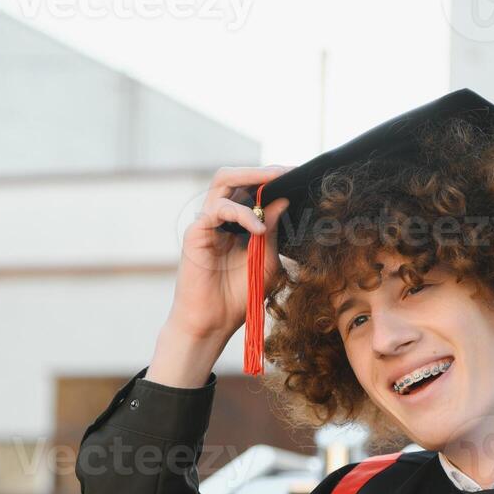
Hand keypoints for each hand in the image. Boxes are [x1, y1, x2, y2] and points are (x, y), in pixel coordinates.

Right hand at [166, 165, 292, 341]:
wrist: (213, 322)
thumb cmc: (238, 296)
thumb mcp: (267, 262)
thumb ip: (273, 232)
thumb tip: (283, 201)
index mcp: (236, 223)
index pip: (250, 189)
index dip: (271, 180)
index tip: (297, 175)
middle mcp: (219, 217)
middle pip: (234, 177)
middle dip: (260, 171)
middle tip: (286, 172)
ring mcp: (206, 223)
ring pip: (223, 181)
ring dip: (250, 178)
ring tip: (274, 182)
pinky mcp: (196, 233)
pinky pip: (219, 209)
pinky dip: (241, 214)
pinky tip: (258, 228)